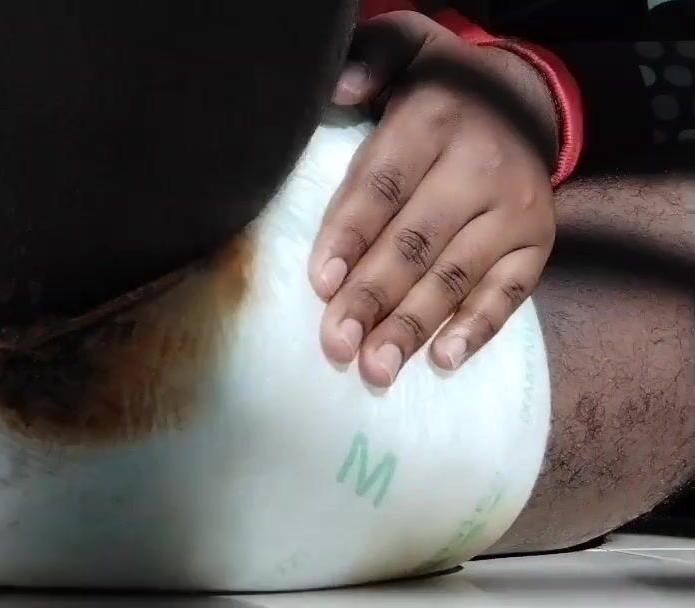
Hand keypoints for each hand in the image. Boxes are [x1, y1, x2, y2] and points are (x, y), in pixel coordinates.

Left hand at [309, 10, 557, 386]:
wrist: (523, 100)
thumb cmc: (437, 88)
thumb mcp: (405, 48)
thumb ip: (370, 60)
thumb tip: (338, 89)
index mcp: (434, 121)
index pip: (384, 184)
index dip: (349, 234)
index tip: (320, 283)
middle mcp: (481, 167)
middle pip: (416, 241)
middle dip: (372, 298)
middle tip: (336, 346)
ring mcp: (516, 209)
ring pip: (456, 275)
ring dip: (414, 326)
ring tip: (376, 369)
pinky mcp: (540, 241)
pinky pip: (511, 292)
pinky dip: (479, 329)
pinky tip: (444, 362)